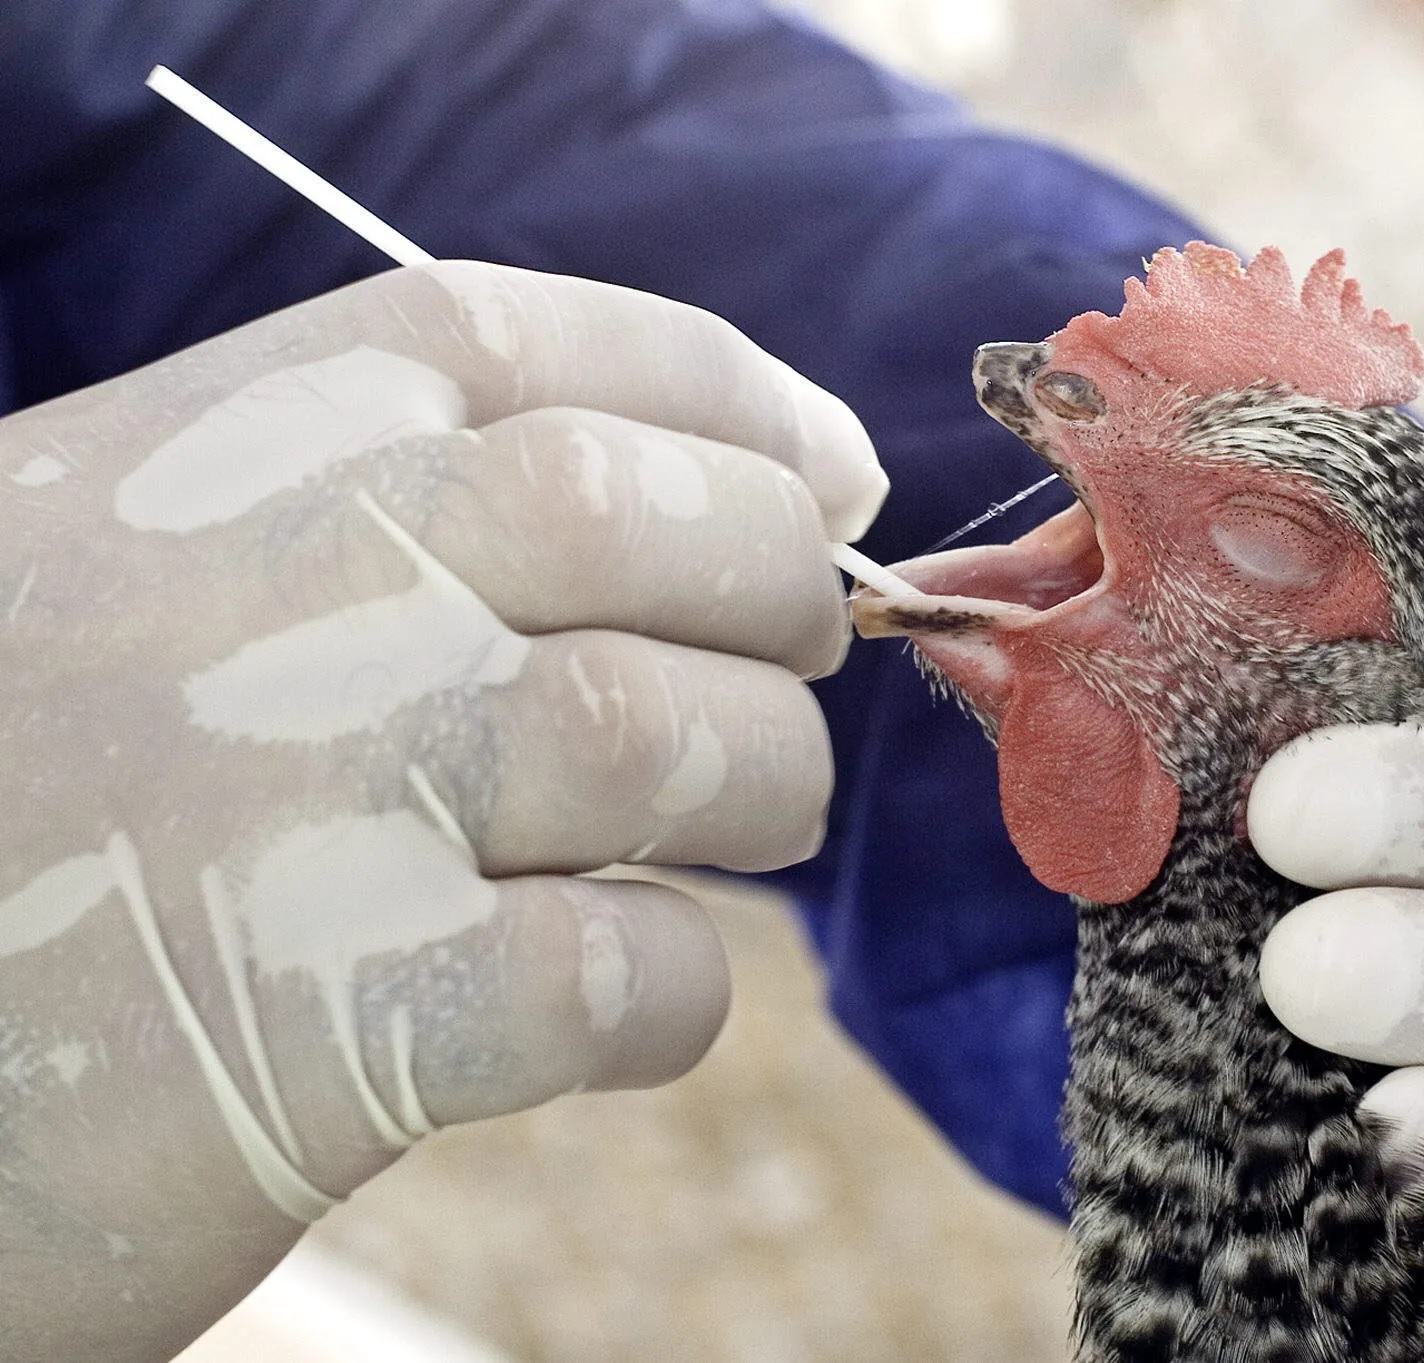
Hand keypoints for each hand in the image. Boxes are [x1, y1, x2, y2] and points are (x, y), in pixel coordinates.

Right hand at [0, 261, 884, 1359]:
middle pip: (641, 512)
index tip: (829, 473)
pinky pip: (622, 974)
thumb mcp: (108, 565)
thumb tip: (731, 482)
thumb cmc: (10, 795)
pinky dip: (674, 988)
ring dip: (760, 779)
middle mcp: (258, 588)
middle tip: (787, 663)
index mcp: (202, 454)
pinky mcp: (329, 1028)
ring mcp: (297, 799)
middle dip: (777, 587)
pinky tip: (617, 999)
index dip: (728, 399)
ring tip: (735, 823)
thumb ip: (353, 510)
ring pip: (666, 731)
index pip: (523, 346)